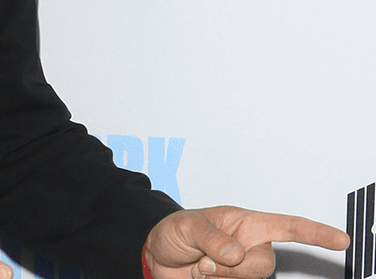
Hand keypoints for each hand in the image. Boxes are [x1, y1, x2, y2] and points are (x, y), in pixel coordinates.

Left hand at [145, 206, 349, 278]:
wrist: (157, 255)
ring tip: (200, 266)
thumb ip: (211, 237)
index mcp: (247, 224)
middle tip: (205, 260)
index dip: (316, 233)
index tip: (340, 240)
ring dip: (219, 276)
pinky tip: (200, 275)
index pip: (288, 227)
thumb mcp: (187, 226)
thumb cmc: (176, 231)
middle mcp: (251, 247)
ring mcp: (243, 270)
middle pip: (264, 265)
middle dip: (234, 267)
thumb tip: (235, 253)